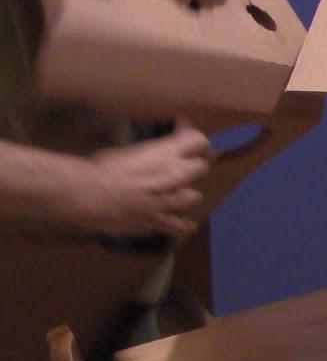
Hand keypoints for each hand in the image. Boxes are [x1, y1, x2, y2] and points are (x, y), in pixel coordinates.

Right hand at [71, 123, 212, 236]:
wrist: (90, 195)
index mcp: (167, 152)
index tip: (185, 134)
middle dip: (193, 165)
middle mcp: (176, 174)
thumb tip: (153, 148)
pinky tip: (182, 223)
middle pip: (202, 167)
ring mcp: (171, 200)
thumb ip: (149, 149)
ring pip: (195, 196)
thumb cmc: (102, 166)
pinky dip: (182, 224)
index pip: (198, 140)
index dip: (193, 138)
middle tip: (180, 165)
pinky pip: (180, 226)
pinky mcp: (161, 221)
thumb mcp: (128, 149)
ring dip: (186, 193)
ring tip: (174, 193)